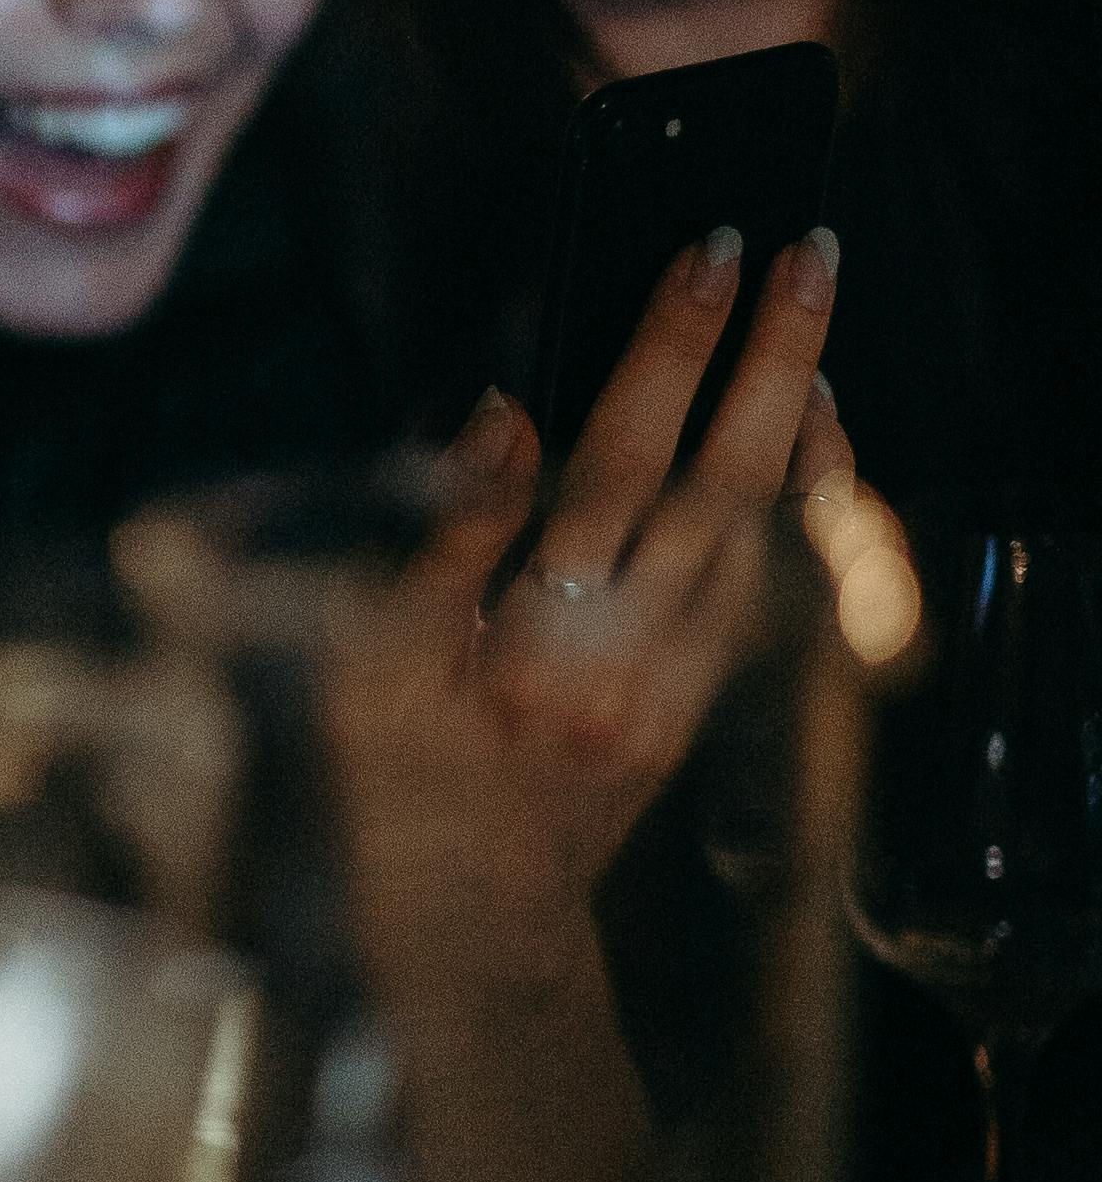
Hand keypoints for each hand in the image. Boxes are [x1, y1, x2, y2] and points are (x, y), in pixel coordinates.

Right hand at [403, 226, 849, 904]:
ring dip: (801, 421)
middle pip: (721, 483)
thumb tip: (507, 406)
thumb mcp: (368, 663)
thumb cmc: (389, 791)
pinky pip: (778, 587)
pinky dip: (805, 505)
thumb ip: (444, 532)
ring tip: (815, 322)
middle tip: (800, 256)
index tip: (698, 260)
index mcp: (535, 644)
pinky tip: (812, 442)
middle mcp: (629, 666)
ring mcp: (680, 690)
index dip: (662, 355)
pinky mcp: (700, 707)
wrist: (464, 925)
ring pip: (768, 536)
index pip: (616, 466)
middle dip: (767, 359)